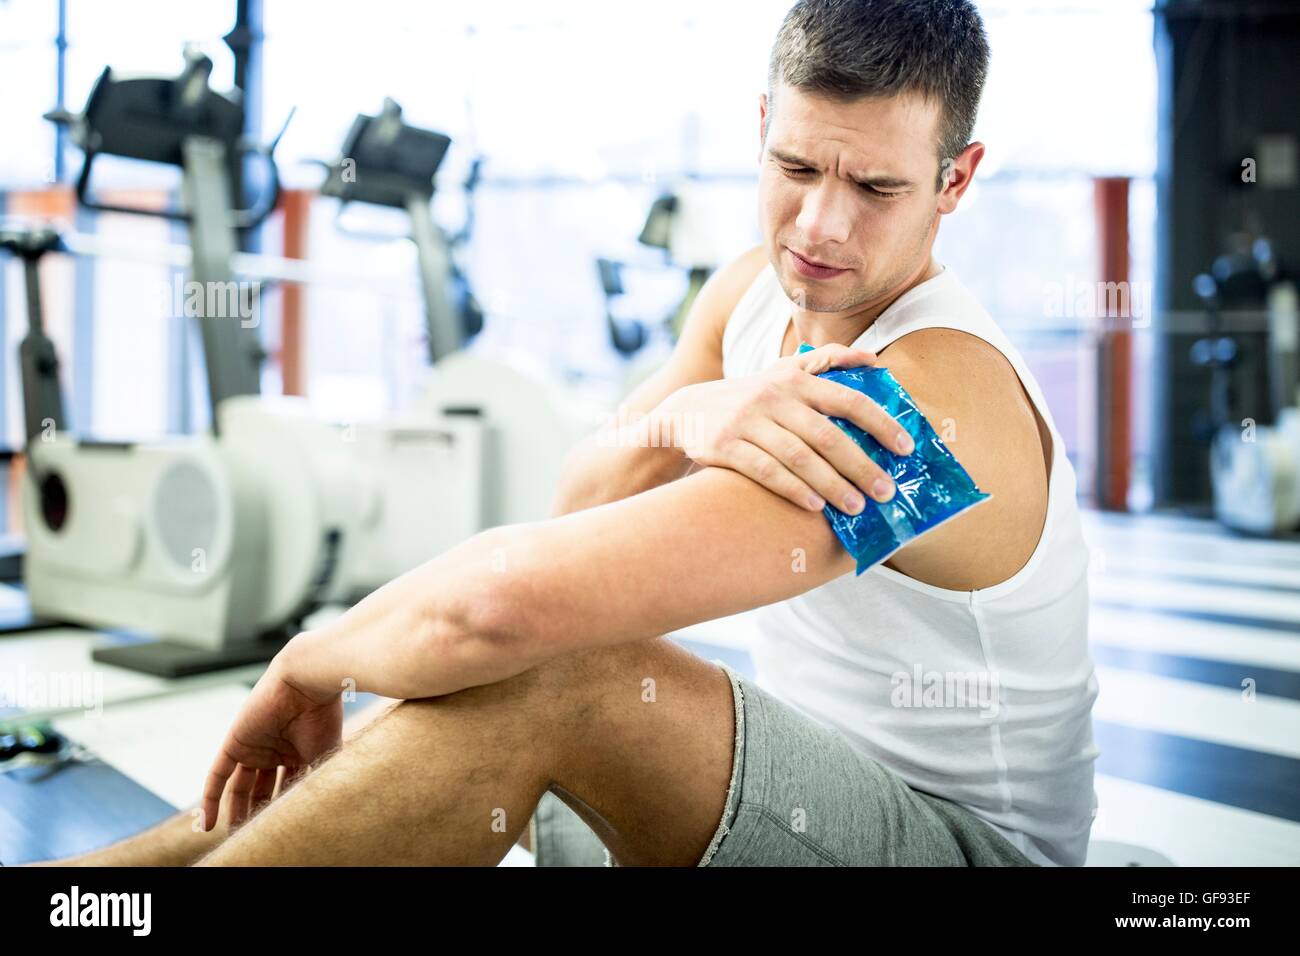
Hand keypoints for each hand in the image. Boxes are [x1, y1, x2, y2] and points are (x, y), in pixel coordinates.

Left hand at [200, 640, 342, 830]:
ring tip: (238, 838)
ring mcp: (253, 746)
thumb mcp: (323, 759)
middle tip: (256, 841)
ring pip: (240, 787)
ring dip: (237, 813)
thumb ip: (316, 784)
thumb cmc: (324, 717)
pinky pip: (218, 776)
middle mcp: (273, 749)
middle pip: (261, 790)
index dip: (281, 811)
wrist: (308, 682)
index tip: (281, 835)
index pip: (285, 787)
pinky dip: (210, 800)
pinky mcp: (234, 743)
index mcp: (297, 752)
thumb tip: (315, 820)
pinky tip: (209, 824)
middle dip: (258, 815)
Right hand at [655, 343, 914, 513]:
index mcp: (794, 381)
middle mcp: (773, 398)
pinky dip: (793, 489)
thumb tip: (875, 360)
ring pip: (799, 457)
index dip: (880, 424)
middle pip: (828, 436)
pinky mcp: (725, 446)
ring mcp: (747, 422)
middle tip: (887, 492)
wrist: (686, 412)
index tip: (905, 449)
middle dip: (862, 466)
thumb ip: (827, 363)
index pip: (848, 400)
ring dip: (833, 485)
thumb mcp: (782, 371)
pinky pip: (766, 471)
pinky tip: (815, 507)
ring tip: (857, 507)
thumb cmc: (749, 397)